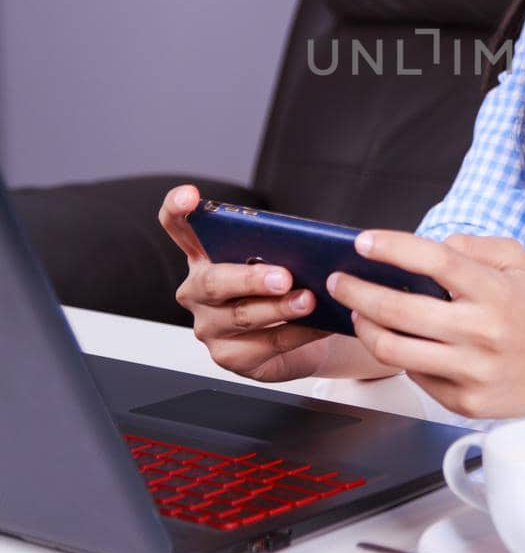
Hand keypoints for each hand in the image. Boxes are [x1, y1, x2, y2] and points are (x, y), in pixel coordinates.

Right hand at [157, 184, 396, 384]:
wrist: (301, 340)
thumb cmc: (284, 290)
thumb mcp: (278, 262)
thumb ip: (278, 250)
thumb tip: (305, 244)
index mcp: (204, 256)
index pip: (177, 227)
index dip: (177, 209)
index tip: (191, 196)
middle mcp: (197, 290)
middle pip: (213, 281)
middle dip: (250, 279)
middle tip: (283, 276)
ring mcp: (208, 325)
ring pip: (242, 316)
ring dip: (279, 308)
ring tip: (308, 300)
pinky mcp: (227, 356)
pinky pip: (265, 344)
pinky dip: (296, 333)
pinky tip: (318, 324)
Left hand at [326, 229, 524, 419]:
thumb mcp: (518, 262)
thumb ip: (473, 245)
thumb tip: (428, 248)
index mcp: (495, 292)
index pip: (436, 261)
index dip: (394, 248)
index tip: (363, 241)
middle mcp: (482, 332)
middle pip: (400, 310)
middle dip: (357, 291)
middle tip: (338, 280)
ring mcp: (472, 372)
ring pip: (395, 351)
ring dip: (365, 328)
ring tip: (357, 312)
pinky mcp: (465, 403)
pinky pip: (414, 376)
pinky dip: (399, 355)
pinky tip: (395, 340)